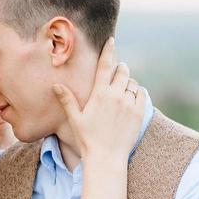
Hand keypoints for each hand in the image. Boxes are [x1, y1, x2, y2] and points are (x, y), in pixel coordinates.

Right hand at [55, 37, 142, 165]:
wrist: (106, 158)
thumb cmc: (88, 139)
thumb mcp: (75, 119)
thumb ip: (67, 100)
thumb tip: (56, 85)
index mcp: (99, 94)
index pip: (105, 65)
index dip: (109, 51)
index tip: (111, 41)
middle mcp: (116, 96)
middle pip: (122, 71)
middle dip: (120, 69)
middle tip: (117, 73)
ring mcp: (129, 104)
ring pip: (132, 83)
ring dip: (128, 83)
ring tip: (122, 91)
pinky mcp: (139, 113)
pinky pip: (142, 94)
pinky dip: (138, 92)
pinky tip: (132, 98)